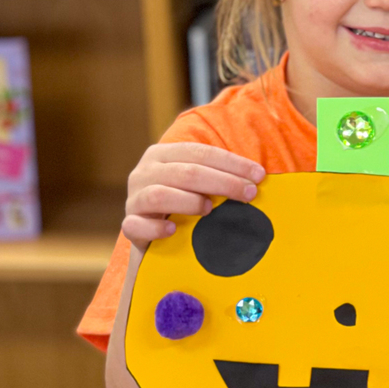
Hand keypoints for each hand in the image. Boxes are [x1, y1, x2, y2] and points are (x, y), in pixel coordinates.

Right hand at [123, 144, 264, 250]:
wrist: (152, 234)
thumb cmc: (184, 203)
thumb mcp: (198, 184)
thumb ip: (218, 177)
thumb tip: (258, 179)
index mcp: (164, 154)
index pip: (202, 153)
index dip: (233, 163)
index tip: (260, 176)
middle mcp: (145, 172)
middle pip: (187, 172)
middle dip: (224, 182)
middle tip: (250, 194)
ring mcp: (134, 198)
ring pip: (159, 194)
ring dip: (189, 201)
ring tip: (210, 210)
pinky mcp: (129, 224)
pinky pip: (135, 225)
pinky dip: (155, 228)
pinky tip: (173, 230)